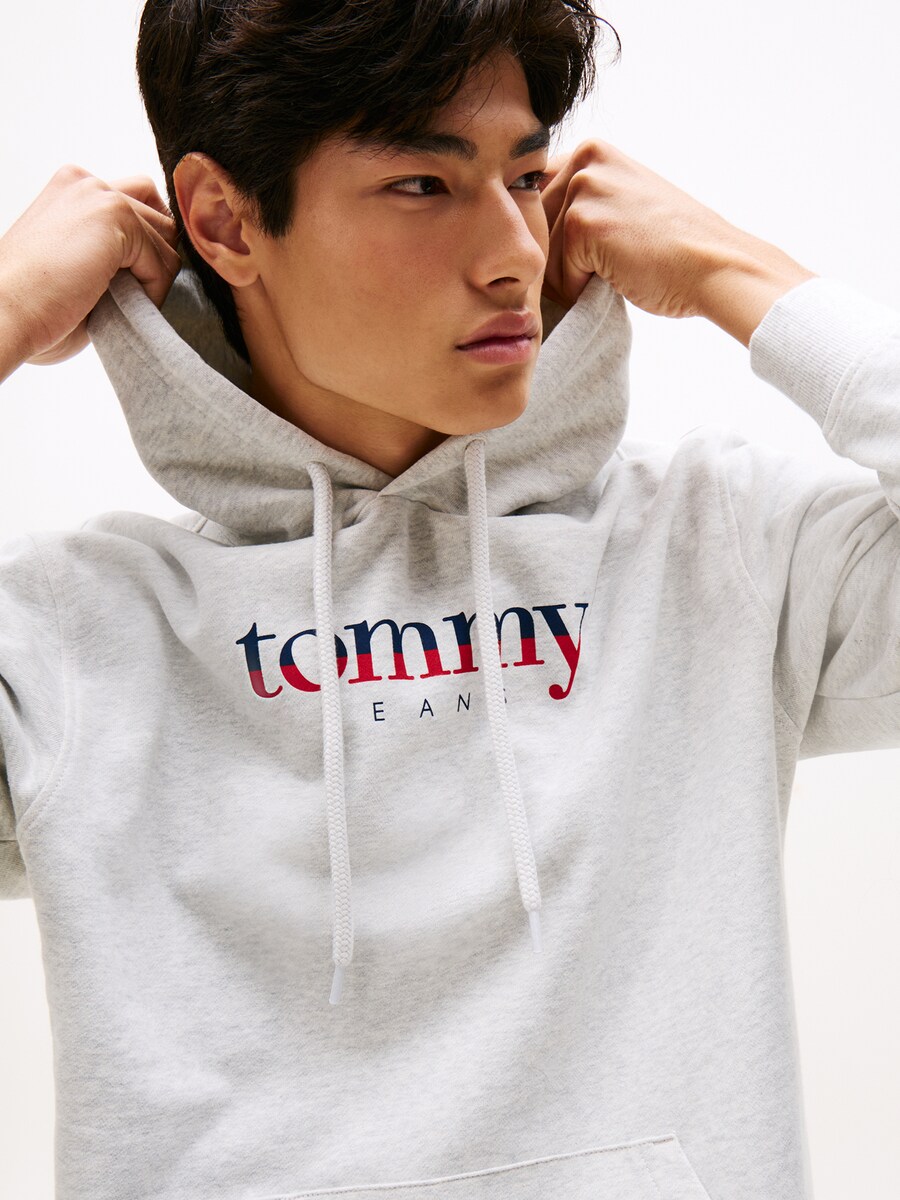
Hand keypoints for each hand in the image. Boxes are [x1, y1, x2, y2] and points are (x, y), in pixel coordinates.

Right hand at [0, 164, 181, 371]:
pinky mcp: (114, 216)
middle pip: (160, 218)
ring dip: (153, 278)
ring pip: (167, 240)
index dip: (144, 249)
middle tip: (124, 295)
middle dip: (153, 262)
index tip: (126, 282)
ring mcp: (100, 195)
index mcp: (74, 191)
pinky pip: (163, 261)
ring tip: (116, 301)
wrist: (5, 315)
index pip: (141, 205)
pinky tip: (117, 304)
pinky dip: (152, 292)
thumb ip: (116, 251)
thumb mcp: (80, 263)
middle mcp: (86, 183)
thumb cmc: (36, 304)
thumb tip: (166, 261)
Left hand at [539, 139, 815, 339]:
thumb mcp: (621, 205)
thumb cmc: (672, 249)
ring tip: (622, 264)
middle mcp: (584, 159)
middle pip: (534, 231)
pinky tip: (622, 274)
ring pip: (544, 256)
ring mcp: (583, 188)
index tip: (598, 247)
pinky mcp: (583, 222)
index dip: (556, 238)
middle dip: (564, 259)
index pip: (537, 202)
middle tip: (615, 259)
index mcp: (591, 151)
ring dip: (576, 276)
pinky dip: (584, 289)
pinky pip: (559, 276)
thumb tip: (524, 230)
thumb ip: (579, 203)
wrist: (716, 266)